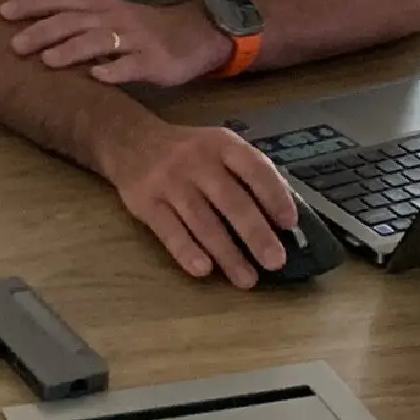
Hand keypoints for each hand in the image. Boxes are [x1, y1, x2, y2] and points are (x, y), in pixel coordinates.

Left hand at [0, 0, 229, 86]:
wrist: (193, 34)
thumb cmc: (139, 28)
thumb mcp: (106, 18)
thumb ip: (74, 22)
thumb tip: (28, 31)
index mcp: (97, 6)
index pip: (58, 1)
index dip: (30, 5)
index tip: (0, 12)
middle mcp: (112, 17)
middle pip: (73, 21)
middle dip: (42, 31)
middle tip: (15, 45)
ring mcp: (134, 38)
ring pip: (99, 41)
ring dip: (72, 50)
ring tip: (48, 61)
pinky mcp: (154, 60)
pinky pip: (132, 65)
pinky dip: (114, 70)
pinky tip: (98, 78)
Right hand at [100, 121, 299, 285]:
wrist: (130, 141)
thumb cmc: (189, 152)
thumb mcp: (219, 147)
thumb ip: (248, 175)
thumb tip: (284, 219)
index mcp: (222, 145)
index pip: (254, 169)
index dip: (274, 196)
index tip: (289, 224)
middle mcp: (196, 161)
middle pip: (231, 201)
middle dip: (256, 234)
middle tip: (276, 262)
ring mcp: (169, 182)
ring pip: (202, 222)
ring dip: (227, 253)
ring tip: (247, 279)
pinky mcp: (146, 203)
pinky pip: (169, 231)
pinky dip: (187, 251)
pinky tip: (204, 270)